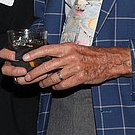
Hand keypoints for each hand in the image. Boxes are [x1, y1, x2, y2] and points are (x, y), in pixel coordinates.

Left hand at [10, 43, 131, 89]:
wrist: (110, 60)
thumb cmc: (91, 55)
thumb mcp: (75, 49)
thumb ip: (61, 54)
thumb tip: (44, 59)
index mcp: (68, 47)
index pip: (47, 49)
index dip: (34, 54)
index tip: (24, 58)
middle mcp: (70, 57)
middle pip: (47, 66)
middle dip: (34, 73)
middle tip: (27, 77)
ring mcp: (75, 68)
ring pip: (53, 77)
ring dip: (45, 82)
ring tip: (42, 84)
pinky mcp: (80, 78)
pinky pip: (63, 85)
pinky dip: (57, 87)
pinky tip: (55, 86)